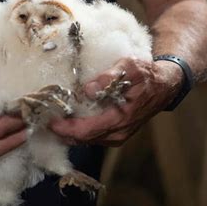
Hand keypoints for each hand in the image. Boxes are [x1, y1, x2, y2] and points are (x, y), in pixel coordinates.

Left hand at [49, 57, 183, 146]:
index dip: (64, 128)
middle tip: (41, 118)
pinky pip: (92, 135)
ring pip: (86, 139)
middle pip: (82, 139)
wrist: (165, 85)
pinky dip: (77, 130)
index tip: (48, 121)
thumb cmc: (146, 74)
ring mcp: (117, 135)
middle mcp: (117, 132)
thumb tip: (88, 90)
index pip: (85, 131)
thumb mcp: (128, 67)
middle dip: (61, 131)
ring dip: (68, 131)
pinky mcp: (115, 133)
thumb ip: (108, 78)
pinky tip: (66, 119)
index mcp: (119, 119)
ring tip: (50, 118)